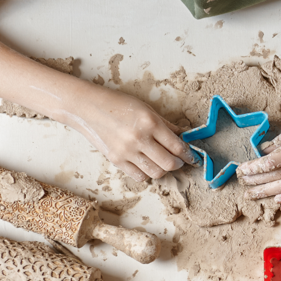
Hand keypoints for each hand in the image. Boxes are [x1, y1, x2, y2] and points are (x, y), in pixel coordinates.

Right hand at [63, 84, 196, 180]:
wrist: (88, 108)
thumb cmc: (119, 104)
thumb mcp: (146, 109)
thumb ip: (167, 125)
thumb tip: (184, 136)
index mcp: (150, 123)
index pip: (177, 146)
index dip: (188, 154)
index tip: (192, 156)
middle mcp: (139, 139)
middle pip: (169, 164)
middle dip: (179, 164)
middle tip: (180, 160)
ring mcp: (126, 152)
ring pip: (155, 173)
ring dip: (164, 170)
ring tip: (163, 161)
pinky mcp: (116, 161)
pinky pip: (139, 176)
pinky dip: (147, 173)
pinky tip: (147, 164)